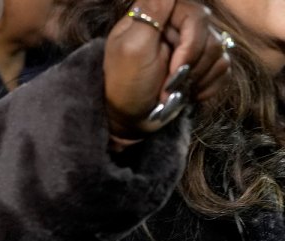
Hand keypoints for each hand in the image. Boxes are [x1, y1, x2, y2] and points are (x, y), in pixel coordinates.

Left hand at [103, 0, 230, 141]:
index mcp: (157, 16)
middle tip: (169, 82)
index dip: (191, 38)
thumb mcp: (132, 47)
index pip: (193, 11)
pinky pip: (223, 69)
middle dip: (190, 64)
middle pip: (208, 34)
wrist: (129, 119)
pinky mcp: (202, 65)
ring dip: (195, 77)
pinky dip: (205, 86)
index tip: (175, 63)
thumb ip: (152, 11)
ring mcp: (191, 46)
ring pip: (219, 52)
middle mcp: (176, 26)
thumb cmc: (125, 84)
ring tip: (172, 90)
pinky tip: (186, 94)